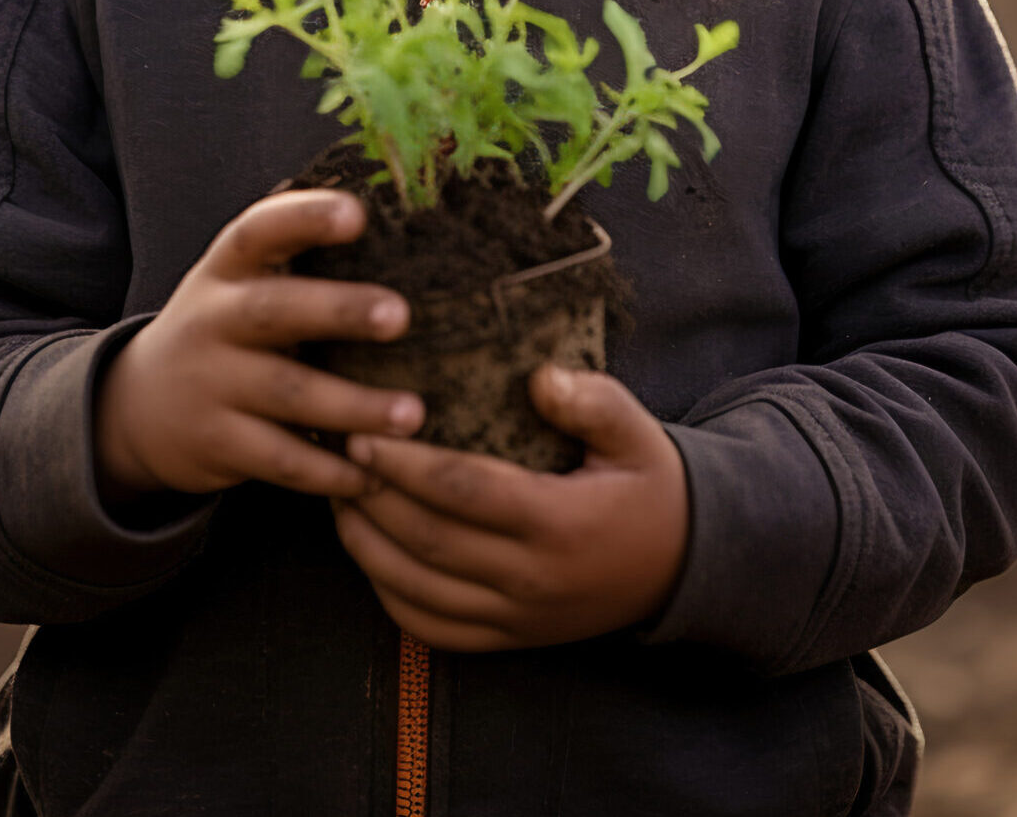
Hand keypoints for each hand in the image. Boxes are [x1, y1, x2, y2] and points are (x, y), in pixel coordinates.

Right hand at [94, 189, 423, 505]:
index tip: (358, 214)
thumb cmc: (226, 327)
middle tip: (400, 316)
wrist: (138, 407)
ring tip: (413, 414)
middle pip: (275, 310)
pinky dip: (328, 469)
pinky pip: (279, 459)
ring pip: (286, 393)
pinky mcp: (215, 444)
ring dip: (353, 405)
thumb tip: (393, 204)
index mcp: (227, 268)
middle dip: (339, 311)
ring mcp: (210, 383)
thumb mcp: (240, 281)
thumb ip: (297, 252)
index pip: (259, 230)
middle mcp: (213, 319)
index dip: (305, 218)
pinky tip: (372, 474)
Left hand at [331, 363, 688, 650]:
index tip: (364, 430)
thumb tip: (540, 378)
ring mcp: (516, 617)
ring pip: (416, 589)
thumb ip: (592, 401)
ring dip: (366, 542)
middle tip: (334, 450)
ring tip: (338, 490)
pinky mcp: (507, 638)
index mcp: (560, 523)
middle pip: (427, 540)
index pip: (463, 491)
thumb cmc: (650, 485)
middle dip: (371, 495)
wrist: (682, 565)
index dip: (406, 465)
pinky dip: (387, 591)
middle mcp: (531, 579)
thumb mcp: (638, 432)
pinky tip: (367, 548)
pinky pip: (430, 627)